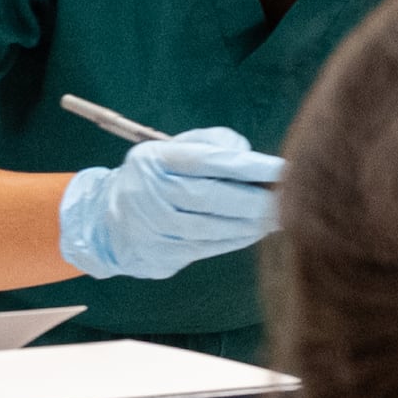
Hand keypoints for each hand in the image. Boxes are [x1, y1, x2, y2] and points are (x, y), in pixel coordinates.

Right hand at [54, 126, 282, 280]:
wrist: (107, 220)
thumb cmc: (158, 178)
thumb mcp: (174, 150)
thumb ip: (213, 143)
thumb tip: (247, 155)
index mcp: (154, 160)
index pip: (207, 160)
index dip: (248, 166)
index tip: (282, 169)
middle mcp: (149, 193)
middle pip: (211, 197)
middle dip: (255, 200)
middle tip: (289, 199)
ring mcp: (152, 228)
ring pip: (211, 227)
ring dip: (251, 224)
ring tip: (280, 217)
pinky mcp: (160, 254)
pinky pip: (207, 248)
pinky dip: (236, 240)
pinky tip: (255, 232)